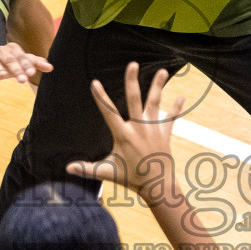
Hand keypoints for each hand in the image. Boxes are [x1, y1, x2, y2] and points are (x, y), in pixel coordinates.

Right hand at [0, 42, 52, 84]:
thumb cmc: (10, 59)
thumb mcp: (22, 59)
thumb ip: (35, 63)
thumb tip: (51, 67)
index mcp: (14, 50)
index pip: (22, 57)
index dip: (27, 65)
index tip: (32, 72)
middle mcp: (2, 53)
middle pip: (10, 61)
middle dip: (16, 70)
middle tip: (23, 80)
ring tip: (2, 75)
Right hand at [67, 63, 182, 195]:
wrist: (157, 185)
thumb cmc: (131, 178)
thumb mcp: (107, 172)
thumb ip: (87, 169)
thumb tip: (67, 168)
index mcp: (123, 135)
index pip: (109, 113)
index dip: (101, 98)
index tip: (95, 83)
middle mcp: (139, 128)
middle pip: (134, 100)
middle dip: (132, 81)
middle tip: (132, 64)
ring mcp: (153, 129)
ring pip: (155, 103)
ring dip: (158, 86)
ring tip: (163, 71)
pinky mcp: (165, 133)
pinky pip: (171, 118)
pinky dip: (176, 107)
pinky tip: (183, 96)